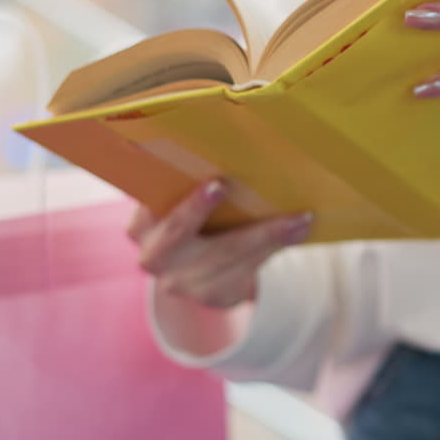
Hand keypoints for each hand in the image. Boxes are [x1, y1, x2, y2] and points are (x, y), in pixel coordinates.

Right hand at [127, 180, 312, 309]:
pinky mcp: (212, 296)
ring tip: (298, 214)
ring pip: (225, 254)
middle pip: (179, 232)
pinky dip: (274, 246)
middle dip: (204, 209)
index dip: (174, 194)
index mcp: (141, 226)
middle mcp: (154, 257)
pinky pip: (245, 270)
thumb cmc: (194, 222)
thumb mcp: (179, 205)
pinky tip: (298, 230)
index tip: (210, 181)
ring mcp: (181, 282)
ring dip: (266, 233)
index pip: (150, 208)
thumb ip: (187, 183)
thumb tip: (232, 143)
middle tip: (229, 186)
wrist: (196, 272)